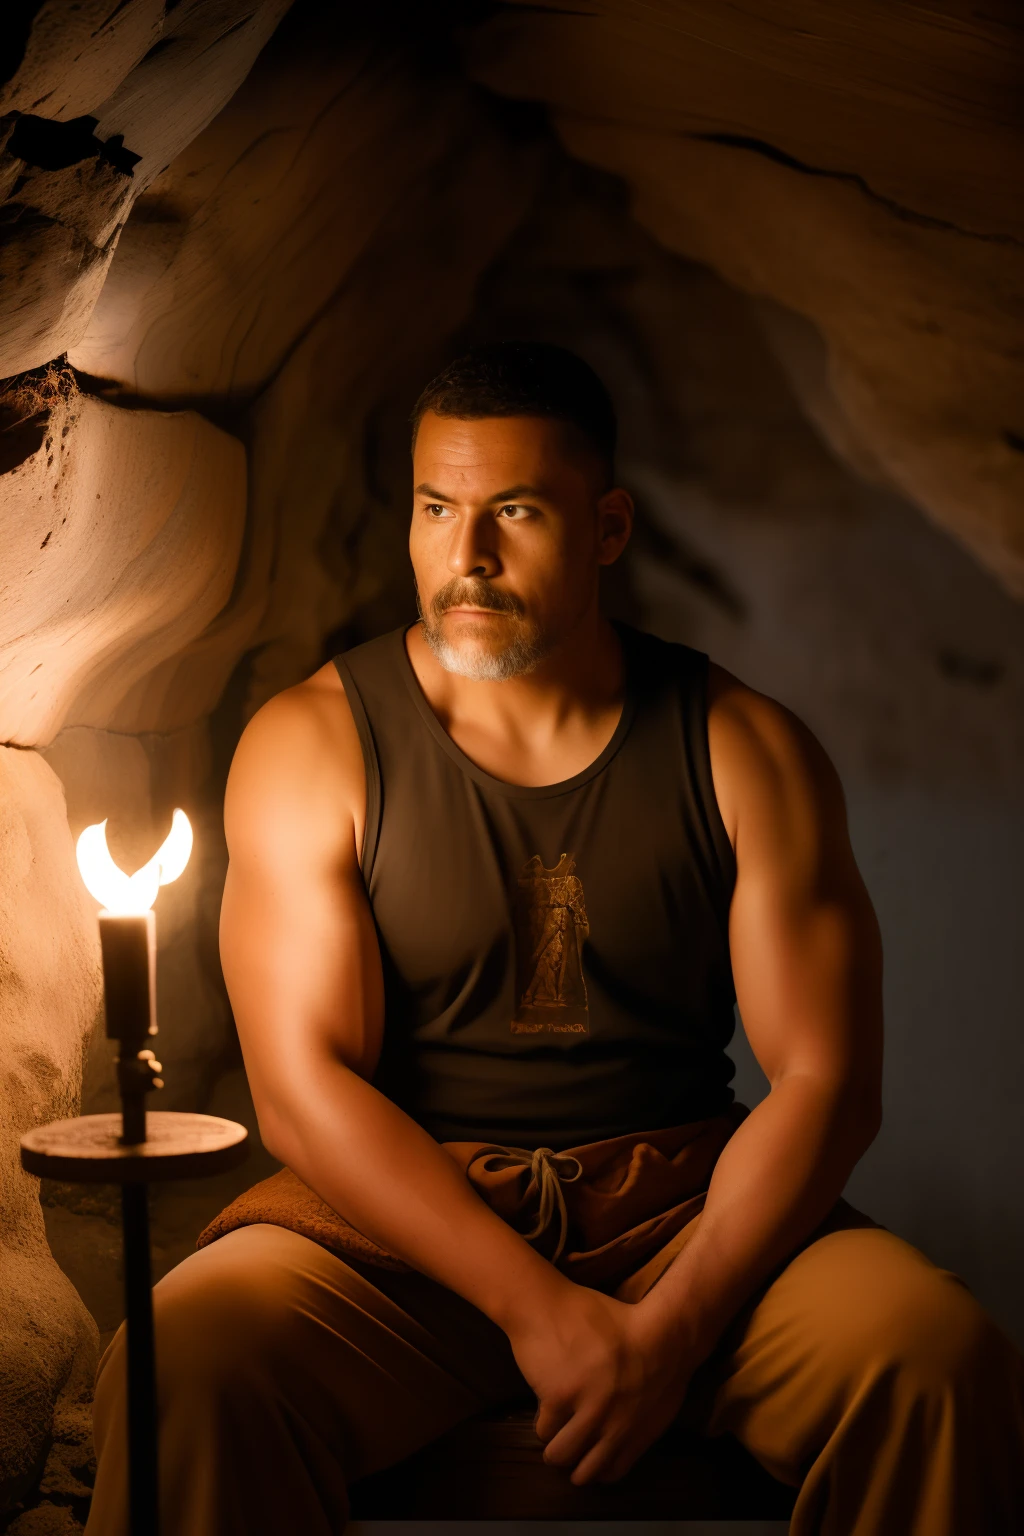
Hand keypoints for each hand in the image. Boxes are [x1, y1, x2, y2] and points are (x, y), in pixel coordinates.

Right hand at [505, 1279, 697, 1484]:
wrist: (564, 1301)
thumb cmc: (605, 1321)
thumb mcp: (641, 1360)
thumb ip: (639, 1402)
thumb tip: (629, 1431)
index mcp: (639, 1412)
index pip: (617, 1468)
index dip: (600, 1468)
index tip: (590, 1457)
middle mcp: (618, 1417)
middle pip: (586, 1470)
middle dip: (574, 1460)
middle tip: (568, 1445)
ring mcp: (590, 1409)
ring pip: (561, 1455)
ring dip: (556, 1443)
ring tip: (556, 1427)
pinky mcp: (558, 1399)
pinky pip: (545, 1428)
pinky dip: (543, 1418)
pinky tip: (547, 1398)